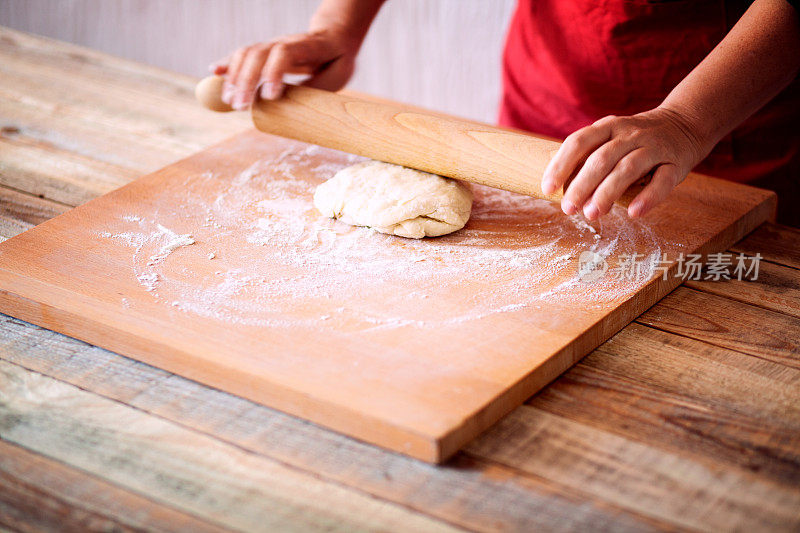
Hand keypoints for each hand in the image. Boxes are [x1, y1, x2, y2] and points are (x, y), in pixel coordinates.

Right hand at [211, 28, 358, 109]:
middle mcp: (284, 42)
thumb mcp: (336, 77)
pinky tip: (215, 72)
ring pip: (246, 54)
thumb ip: (316, 90)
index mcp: (305, 47)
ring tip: (229, 101)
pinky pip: (242, 55)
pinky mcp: (264, 52)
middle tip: (240, 107)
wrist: (333, 38)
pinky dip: (228, 64)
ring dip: (234, 77)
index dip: (273, 73)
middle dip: (246, 81)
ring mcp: (271, 46)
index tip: (270, 97)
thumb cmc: (336, 61)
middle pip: (258, 54)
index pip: (283, 53)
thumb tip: (296, 112)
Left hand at [541, 107, 709, 219]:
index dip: (561, 165)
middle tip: (569, 209)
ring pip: (627, 169)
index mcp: (608, 126)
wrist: (685, 124)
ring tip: (592, 214)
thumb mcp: (611, 138)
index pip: (579, 142)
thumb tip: (561, 191)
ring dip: (607, 193)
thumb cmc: (636, 140)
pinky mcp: (676, 163)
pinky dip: (648, 197)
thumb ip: (589, 158)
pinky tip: (634, 213)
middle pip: (601, 159)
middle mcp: (630, 134)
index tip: (548, 188)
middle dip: (581, 186)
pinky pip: (662, 181)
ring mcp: (654, 147)